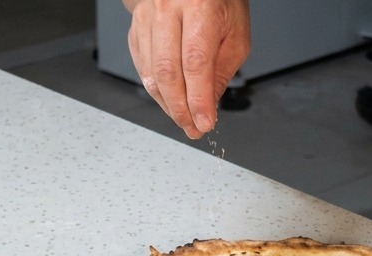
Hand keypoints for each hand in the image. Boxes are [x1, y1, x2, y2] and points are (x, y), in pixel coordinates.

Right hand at [124, 0, 250, 138]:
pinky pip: (142, 68)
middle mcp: (168, 9)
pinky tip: (170, 100)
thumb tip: (208, 105)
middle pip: (169, 72)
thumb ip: (223, 70)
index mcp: (199, 6)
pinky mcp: (135, 29)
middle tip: (192, 128)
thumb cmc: (218, 1)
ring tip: (184, 119)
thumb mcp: (235, 32)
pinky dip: (156, 90)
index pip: (195, 63)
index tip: (204, 122)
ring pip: (152, 74)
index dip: (198, 99)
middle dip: (181, 109)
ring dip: (168, 104)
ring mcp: (147, 18)